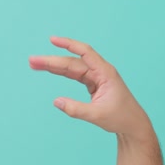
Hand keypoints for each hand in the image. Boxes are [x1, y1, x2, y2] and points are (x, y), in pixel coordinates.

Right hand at [29, 36, 152, 138]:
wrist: (133, 125)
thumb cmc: (120, 118)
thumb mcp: (96, 115)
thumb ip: (75, 109)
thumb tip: (56, 102)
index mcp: (105, 73)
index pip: (85, 53)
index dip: (69, 44)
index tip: (52, 40)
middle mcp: (100, 71)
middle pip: (73, 62)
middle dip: (52, 61)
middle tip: (32, 61)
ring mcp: (97, 77)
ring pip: (72, 68)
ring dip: (54, 66)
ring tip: (35, 65)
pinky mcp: (94, 84)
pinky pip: (76, 76)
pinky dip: (62, 73)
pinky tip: (50, 71)